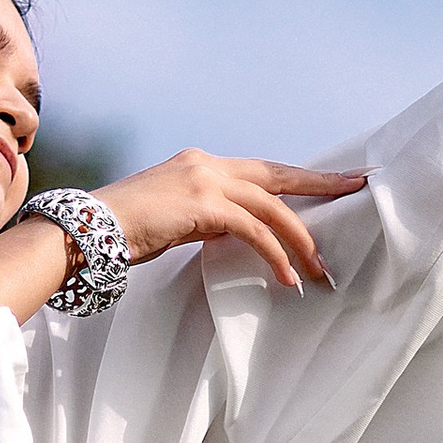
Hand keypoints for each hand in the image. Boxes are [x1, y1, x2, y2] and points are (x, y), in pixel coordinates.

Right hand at [100, 152, 367, 289]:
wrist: (84, 229)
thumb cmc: (121, 231)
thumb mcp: (173, 218)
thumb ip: (205, 218)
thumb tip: (234, 234)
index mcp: (201, 164)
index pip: (262, 170)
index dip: (299, 177)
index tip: (334, 180)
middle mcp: (207, 164)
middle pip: (278, 175)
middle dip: (321, 184)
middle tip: (358, 188)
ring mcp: (205, 181)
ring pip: (272, 208)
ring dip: (300, 242)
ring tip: (321, 271)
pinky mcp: (202, 205)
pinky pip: (255, 231)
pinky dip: (275, 255)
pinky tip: (287, 278)